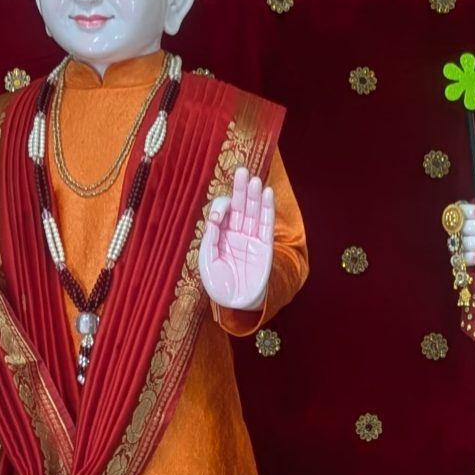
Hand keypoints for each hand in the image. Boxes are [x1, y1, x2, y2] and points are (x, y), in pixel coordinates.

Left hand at [200, 167, 275, 310]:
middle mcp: (237, 234)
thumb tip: (216, 217)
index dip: (222, 208)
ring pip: (253, 212)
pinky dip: (267, 208)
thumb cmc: (220, 285)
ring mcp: (252, 239)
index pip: (224, 213)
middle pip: (240, 207)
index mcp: (221, 237)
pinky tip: (266, 193)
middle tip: (241, 170)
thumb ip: (211, 237)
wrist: (237, 304)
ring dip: (254, 196)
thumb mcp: (207, 260)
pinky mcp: (265, 246)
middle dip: (240, 190)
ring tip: (254, 179)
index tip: (220, 215)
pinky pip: (266, 224)